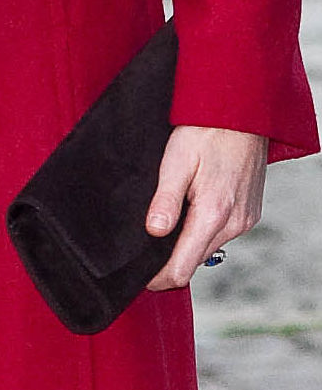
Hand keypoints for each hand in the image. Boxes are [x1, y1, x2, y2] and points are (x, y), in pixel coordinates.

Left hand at [146, 125, 267, 289]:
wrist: (243, 112)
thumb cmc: (207, 130)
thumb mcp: (177, 160)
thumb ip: (165, 200)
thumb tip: (154, 232)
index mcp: (213, 214)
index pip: (182, 269)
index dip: (157, 278)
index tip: (140, 275)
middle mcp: (234, 223)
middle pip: (194, 261)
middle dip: (169, 260)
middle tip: (147, 244)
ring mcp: (245, 220)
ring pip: (207, 248)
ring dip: (187, 243)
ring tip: (169, 219)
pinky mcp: (250, 213)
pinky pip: (221, 234)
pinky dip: (204, 230)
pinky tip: (193, 208)